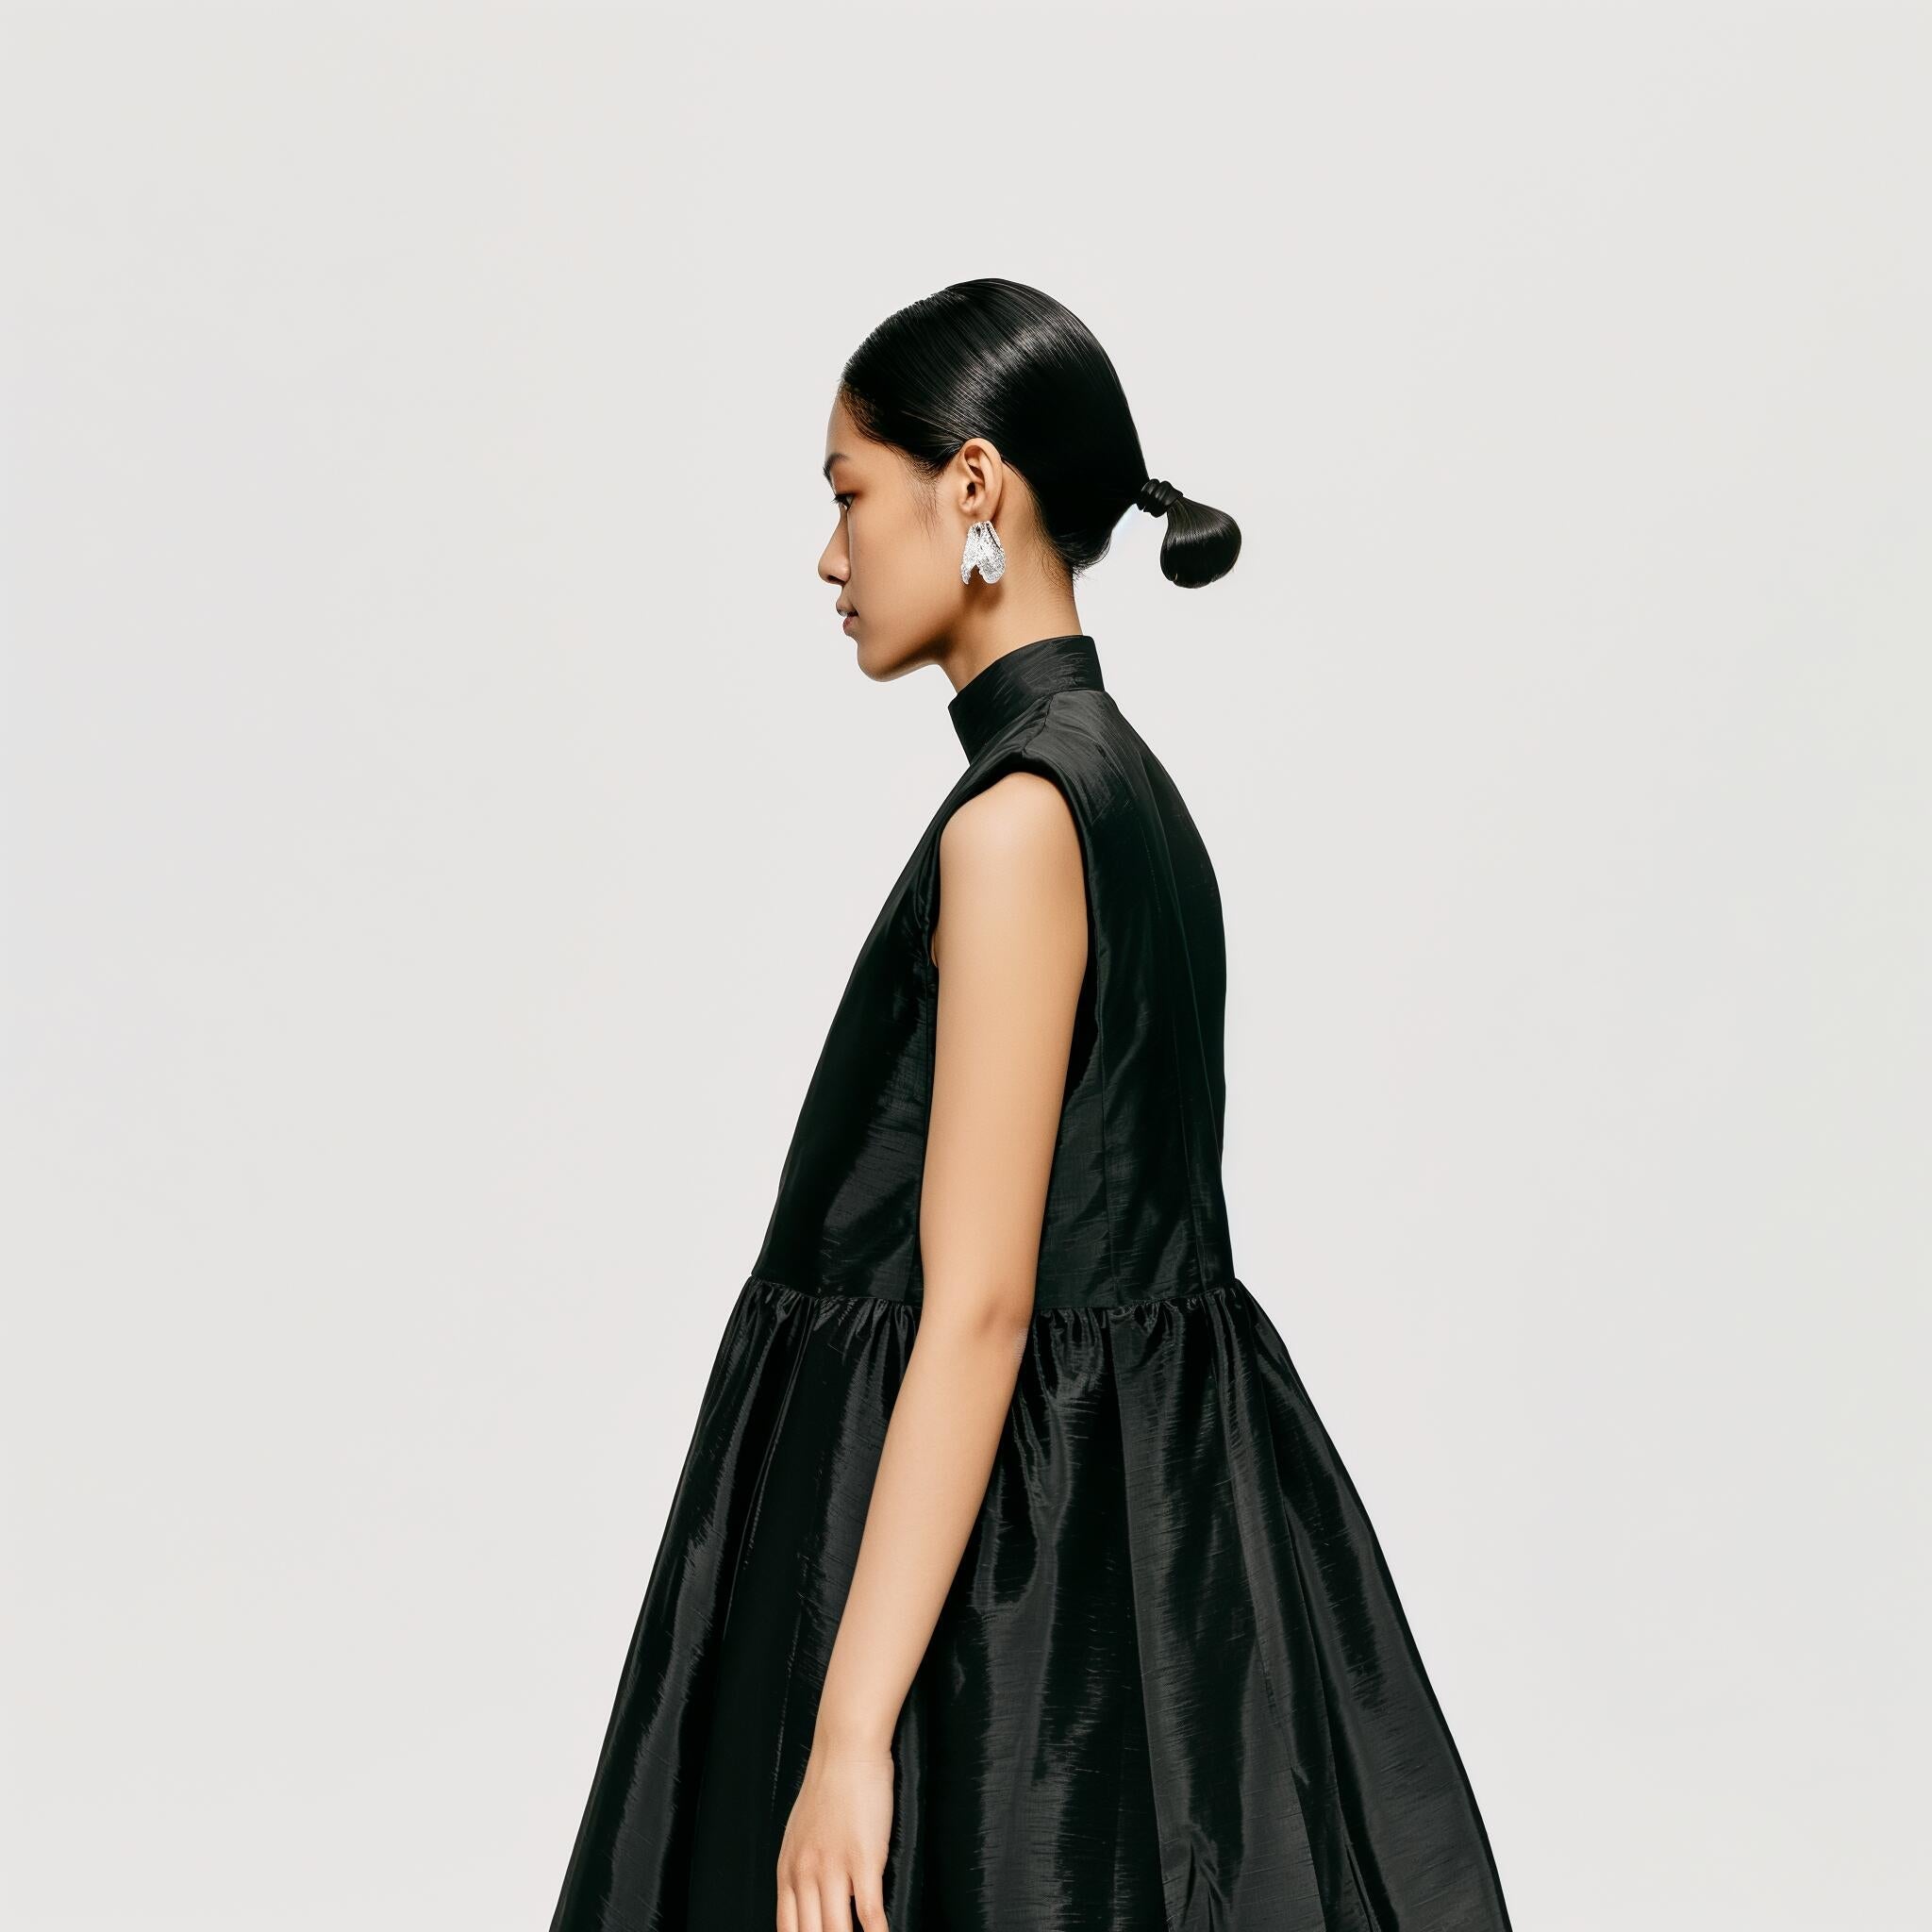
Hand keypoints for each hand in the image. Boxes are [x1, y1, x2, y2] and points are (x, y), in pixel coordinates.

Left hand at [775, 1732, 893, 1931]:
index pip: (787, 1931)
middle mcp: (805, 1874)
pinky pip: (869, 1912)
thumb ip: (802, 1870)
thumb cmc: (828, 1785)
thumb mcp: (800, 1833)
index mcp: (788, 1870)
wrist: (846, 1747)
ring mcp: (833, 1868)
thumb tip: (811, 1903)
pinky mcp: (863, 1860)